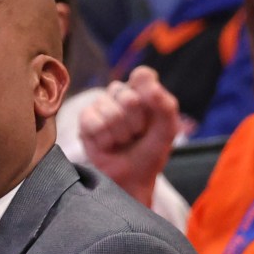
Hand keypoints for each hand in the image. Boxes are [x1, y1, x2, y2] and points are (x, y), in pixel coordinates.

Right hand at [78, 66, 180, 206]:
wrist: (131, 178)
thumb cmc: (150, 152)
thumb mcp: (167, 131)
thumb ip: (166, 106)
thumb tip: (152, 87)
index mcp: (144, 90)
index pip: (143, 75)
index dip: (148, 94)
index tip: (152, 113)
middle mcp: (121, 93)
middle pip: (128, 96)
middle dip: (136, 123)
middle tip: (137, 134)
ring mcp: (102, 104)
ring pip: (110, 111)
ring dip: (120, 134)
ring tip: (123, 141)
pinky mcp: (85, 118)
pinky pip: (94, 122)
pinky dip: (105, 140)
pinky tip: (108, 145)